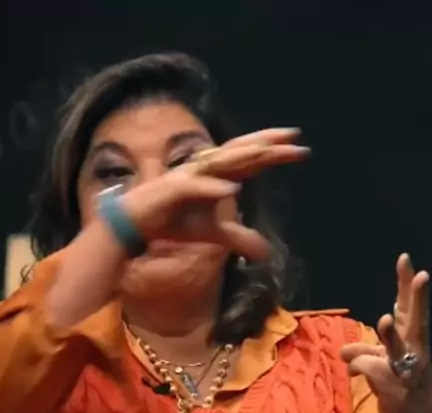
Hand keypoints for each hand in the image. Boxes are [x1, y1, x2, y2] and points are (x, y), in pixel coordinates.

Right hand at [123, 128, 308, 261]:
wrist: (134, 224)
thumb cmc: (172, 222)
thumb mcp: (213, 233)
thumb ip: (239, 237)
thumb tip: (266, 253)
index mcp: (216, 175)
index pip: (250, 159)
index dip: (273, 153)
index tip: (299, 149)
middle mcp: (205, 169)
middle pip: (240, 151)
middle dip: (266, 143)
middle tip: (294, 137)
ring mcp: (188, 177)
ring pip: (220, 162)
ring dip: (244, 156)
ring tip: (268, 152)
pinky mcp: (172, 190)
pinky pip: (196, 188)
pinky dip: (213, 188)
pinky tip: (233, 189)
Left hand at [340, 254, 431, 412]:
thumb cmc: (399, 388)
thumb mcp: (381, 365)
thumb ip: (365, 352)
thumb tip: (344, 352)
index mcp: (412, 339)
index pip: (410, 307)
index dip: (407, 285)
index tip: (405, 259)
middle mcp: (414, 350)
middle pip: (416, 319)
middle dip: (416, 298)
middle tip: (421, 275)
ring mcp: (407, 367)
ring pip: (396, 346)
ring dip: (390, 334)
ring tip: (385, 320)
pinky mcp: (395, 384)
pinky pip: (368, 368)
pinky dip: (358, 367)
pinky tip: (356, 374)